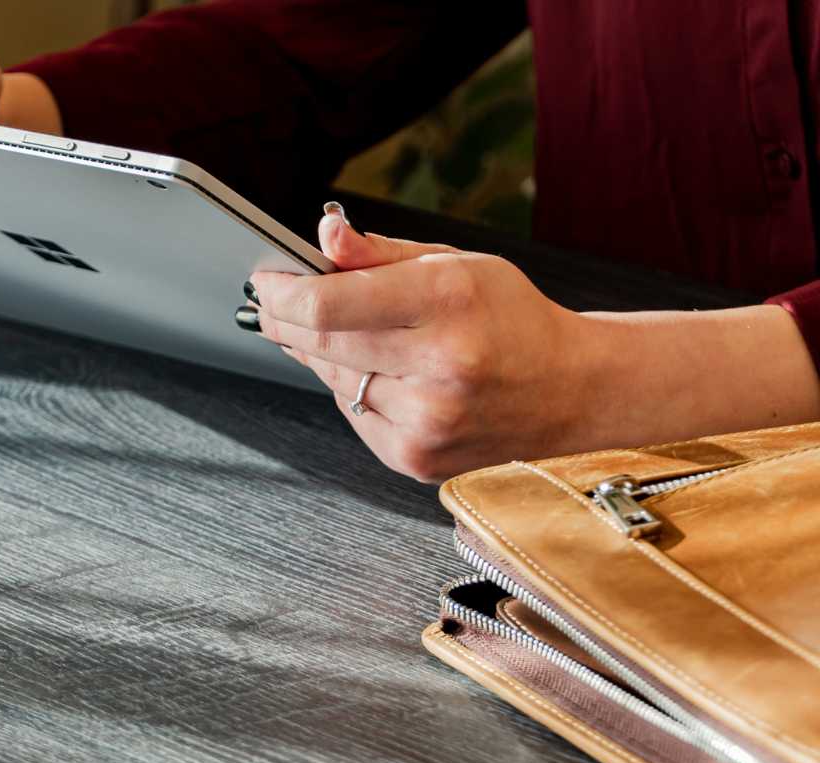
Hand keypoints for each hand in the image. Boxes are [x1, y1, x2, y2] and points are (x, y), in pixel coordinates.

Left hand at [246, 205, 819, 481]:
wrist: (568, 391)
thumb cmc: (513, 320)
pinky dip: (354, 389)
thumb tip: (323, 235)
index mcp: (448, 305)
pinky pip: (354, 414)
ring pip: (334, 380)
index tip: (264, 280)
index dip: (282, 293)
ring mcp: (425, 423)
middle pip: (321, 343)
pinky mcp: (415, 458)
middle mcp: (437, 370)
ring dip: (323, 354)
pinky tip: (383, 373)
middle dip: (288, 320)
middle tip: (275, 303)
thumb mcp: (455, 263)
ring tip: (347, 333)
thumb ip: (379, 253)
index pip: (328, 304)